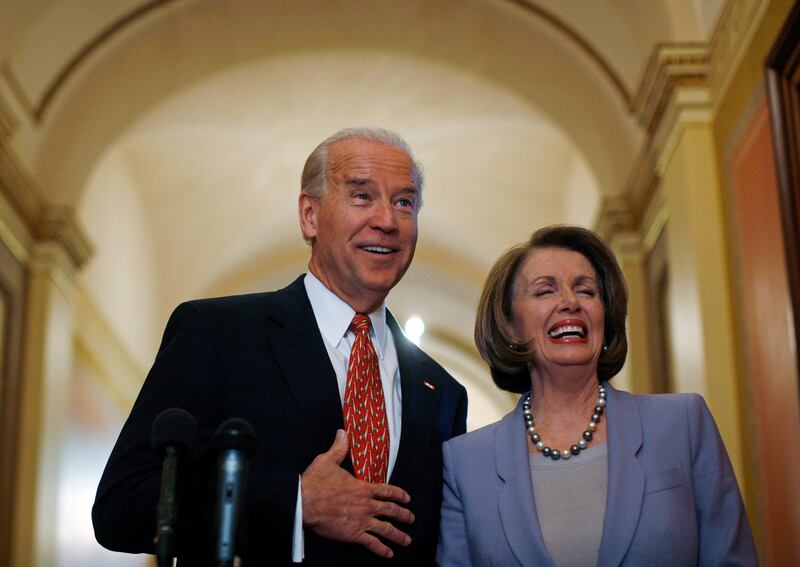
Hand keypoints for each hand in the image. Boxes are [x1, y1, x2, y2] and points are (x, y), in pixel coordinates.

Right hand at [301, 429, 414, 557]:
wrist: (304, 502)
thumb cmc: (316, 482)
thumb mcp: (328, 460)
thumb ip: (339, 448)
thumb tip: (342, 432)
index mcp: (363, 488)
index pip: (387, 491)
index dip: (399, 495)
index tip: (407, 499)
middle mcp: (366, 505)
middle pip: (391, 511)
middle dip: (404, 515)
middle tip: (411, 519)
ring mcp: (361, 521)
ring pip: (386, 529)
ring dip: (398, 535)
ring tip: (407, 540)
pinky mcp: (353, 534)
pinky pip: (371, 543)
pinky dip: (382, 550)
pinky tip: (389, 554)